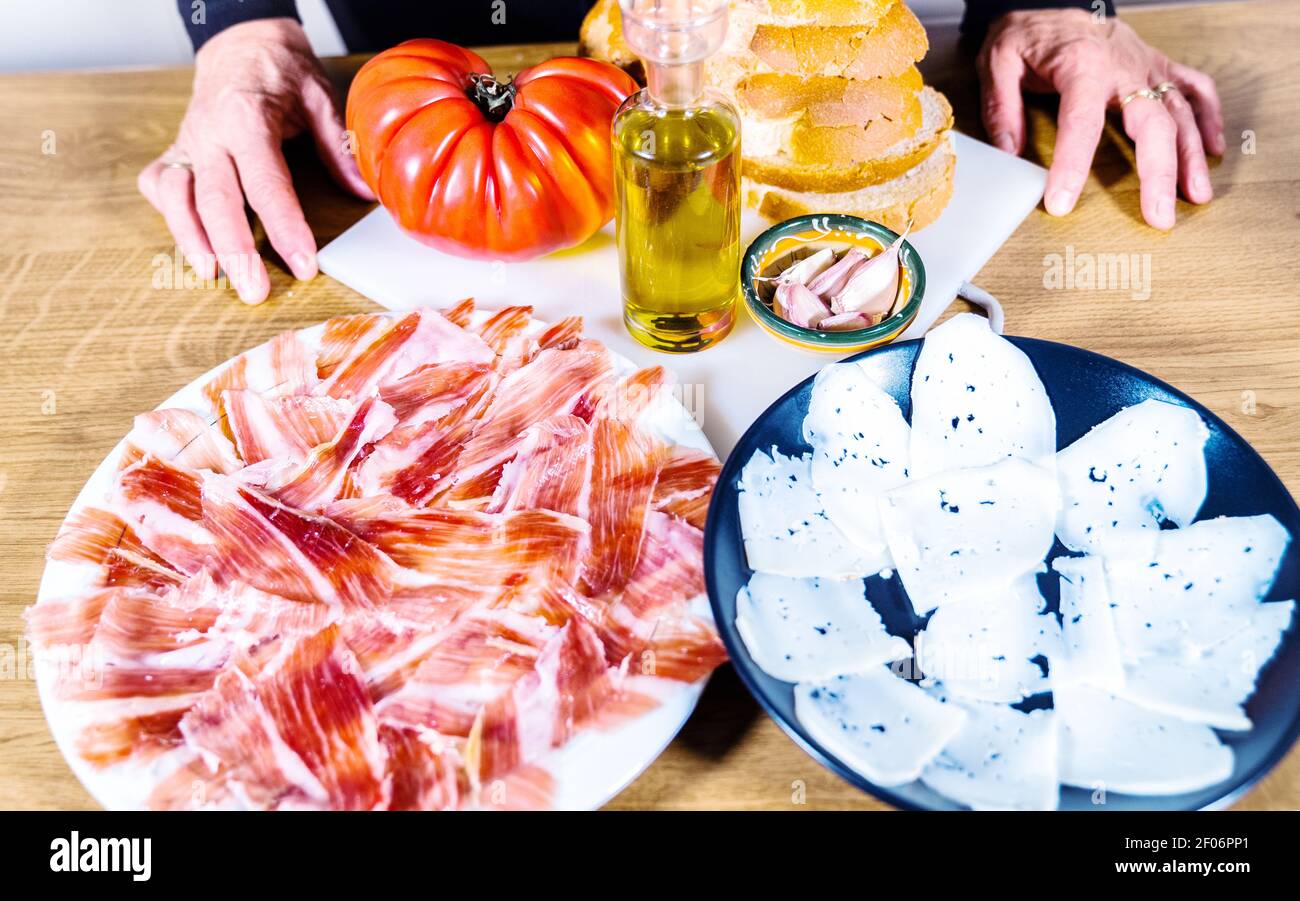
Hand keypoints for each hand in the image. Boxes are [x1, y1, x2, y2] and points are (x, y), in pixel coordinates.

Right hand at [138, 18, 373, 302]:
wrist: (240, 46)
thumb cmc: (282, 73)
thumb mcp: (319, 96)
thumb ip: (338, 145)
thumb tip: (363, 192)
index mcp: (247, 117)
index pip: (265, 182)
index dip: (284, 227)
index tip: (305, 264)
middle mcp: (209, 132)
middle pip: (215, 199)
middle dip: (235, 250)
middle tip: (256, 292)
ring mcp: (188, 143)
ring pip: (177, 197)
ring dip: (192, 241)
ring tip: (215, 278)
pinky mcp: (176, 152)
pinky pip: (160, 186)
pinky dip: (171, 217)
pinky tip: (193, 244)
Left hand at [977, 9, 1223, 229]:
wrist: (1052, 6)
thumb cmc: (1029, 36)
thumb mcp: (999, 61)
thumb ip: (1001, 107)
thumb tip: (1009, 153)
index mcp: (1081, 66)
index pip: (1081, 121)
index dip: (1073, 164)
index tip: (1063, 202)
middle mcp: (1123, 67)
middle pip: (1153, 122)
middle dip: (1159, 173)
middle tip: (1160, 216)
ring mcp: (1146, 67)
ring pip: (1180, 111)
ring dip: (1192, 156)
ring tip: (1196, 197)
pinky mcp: (1158, 66)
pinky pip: (1194, 87)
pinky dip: (1208, 117)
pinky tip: (1214, 149)